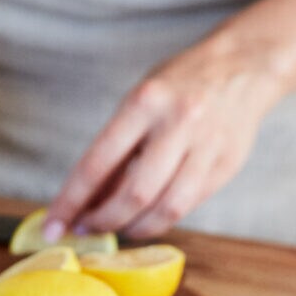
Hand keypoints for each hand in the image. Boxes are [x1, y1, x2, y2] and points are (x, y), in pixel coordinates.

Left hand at [45, 0, 295, 240]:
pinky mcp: (227, 165)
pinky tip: (145, 219)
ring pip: (165, 209)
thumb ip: (115, 151)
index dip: (70, 202)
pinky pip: (188, 206)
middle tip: (86, 229)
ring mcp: (206, 146)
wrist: (243, 66)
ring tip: (117, 228)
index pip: (97, 163)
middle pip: (134, 193)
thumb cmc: (178, 86)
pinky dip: (161, 220)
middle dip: (103, 220)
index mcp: (144, 102)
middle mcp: (177, 123)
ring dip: (134, 227)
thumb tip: (83, 202)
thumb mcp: (137, 104)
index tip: (52, 226)